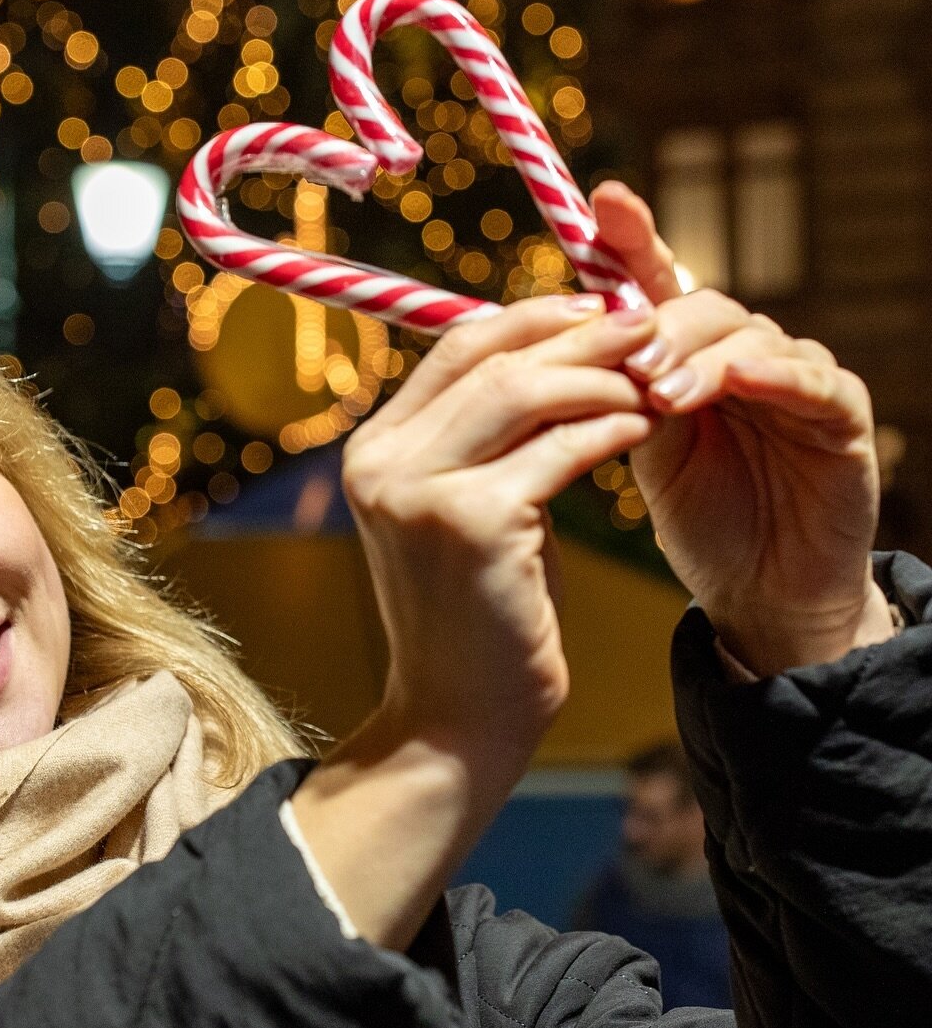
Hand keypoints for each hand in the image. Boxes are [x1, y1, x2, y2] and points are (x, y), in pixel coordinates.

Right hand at [293, 293, 657, 945]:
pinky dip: (612, 428)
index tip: (596, 308)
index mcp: (373, 452)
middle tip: (644, 324)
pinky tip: (646, 425)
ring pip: (526, 392)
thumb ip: (489, 439)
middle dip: (577, 334)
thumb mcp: (470, 512)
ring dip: (602, 377)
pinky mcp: (472, 524)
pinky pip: (561, 449)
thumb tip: (559, 355)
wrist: (455, 719)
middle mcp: (382, 463)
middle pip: (490, 358)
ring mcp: (419, 492)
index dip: (530, 315)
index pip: (453, 347)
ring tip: (654, 377)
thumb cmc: (477, 615)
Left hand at [591, 181, 890, 674]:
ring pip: (750, 334)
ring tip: (662, 391)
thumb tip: (534, 350)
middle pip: (699, 304)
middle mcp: (741, 352)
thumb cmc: (695, 517)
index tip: (599, 203)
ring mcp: (795, 378)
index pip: (656, 282)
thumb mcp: (638, 449)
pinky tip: (741, 380)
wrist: (760, 591)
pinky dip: (776, 374)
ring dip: (702, 355)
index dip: (631, 240)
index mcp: (685, 354)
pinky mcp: (842, 417)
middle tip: (624, 357)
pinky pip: (814, 380)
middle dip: (657, 325)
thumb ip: (609, 393)